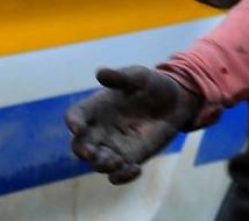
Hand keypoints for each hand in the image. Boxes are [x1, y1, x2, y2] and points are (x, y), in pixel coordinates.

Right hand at [65, 66, 202, 183]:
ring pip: (98, 163)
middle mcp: (99, 130)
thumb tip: (101, 73)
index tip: (77, 126)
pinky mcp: (129, 158)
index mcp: (95, 108)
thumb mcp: (139, 76)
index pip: (75, 116)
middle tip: (91, 152)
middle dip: (83, 151)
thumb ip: (120, 78)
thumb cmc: (151, 85)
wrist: (176, 100)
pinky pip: (119, 174)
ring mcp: (113, 146)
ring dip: (103, 165)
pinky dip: (122, 176)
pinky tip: (135, 169)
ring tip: (117, 161)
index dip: (73, 122)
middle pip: (80, 146)